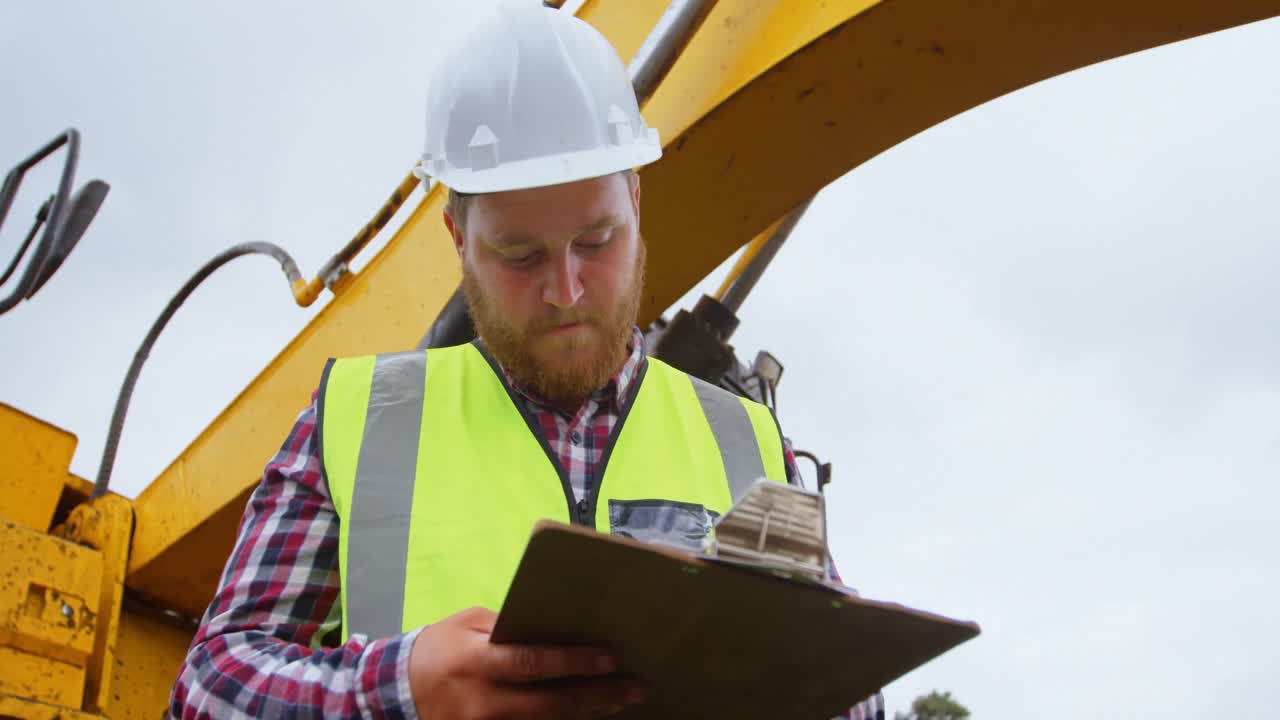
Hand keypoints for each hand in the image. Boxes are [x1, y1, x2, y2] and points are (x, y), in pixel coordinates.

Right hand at [408, 607, 644, 718]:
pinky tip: (589, 716)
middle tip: (635, 687)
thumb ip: (508, 627)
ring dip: (587, 713)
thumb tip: (554, 627)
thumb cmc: (439, 648)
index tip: (610, 658)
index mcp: (477, 661)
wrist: (395, 692)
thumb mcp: (468, 624)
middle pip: (549, 703)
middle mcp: (483, 700)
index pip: (531, 662)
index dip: (572, 662)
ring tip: (621, 702)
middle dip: (596, 696)